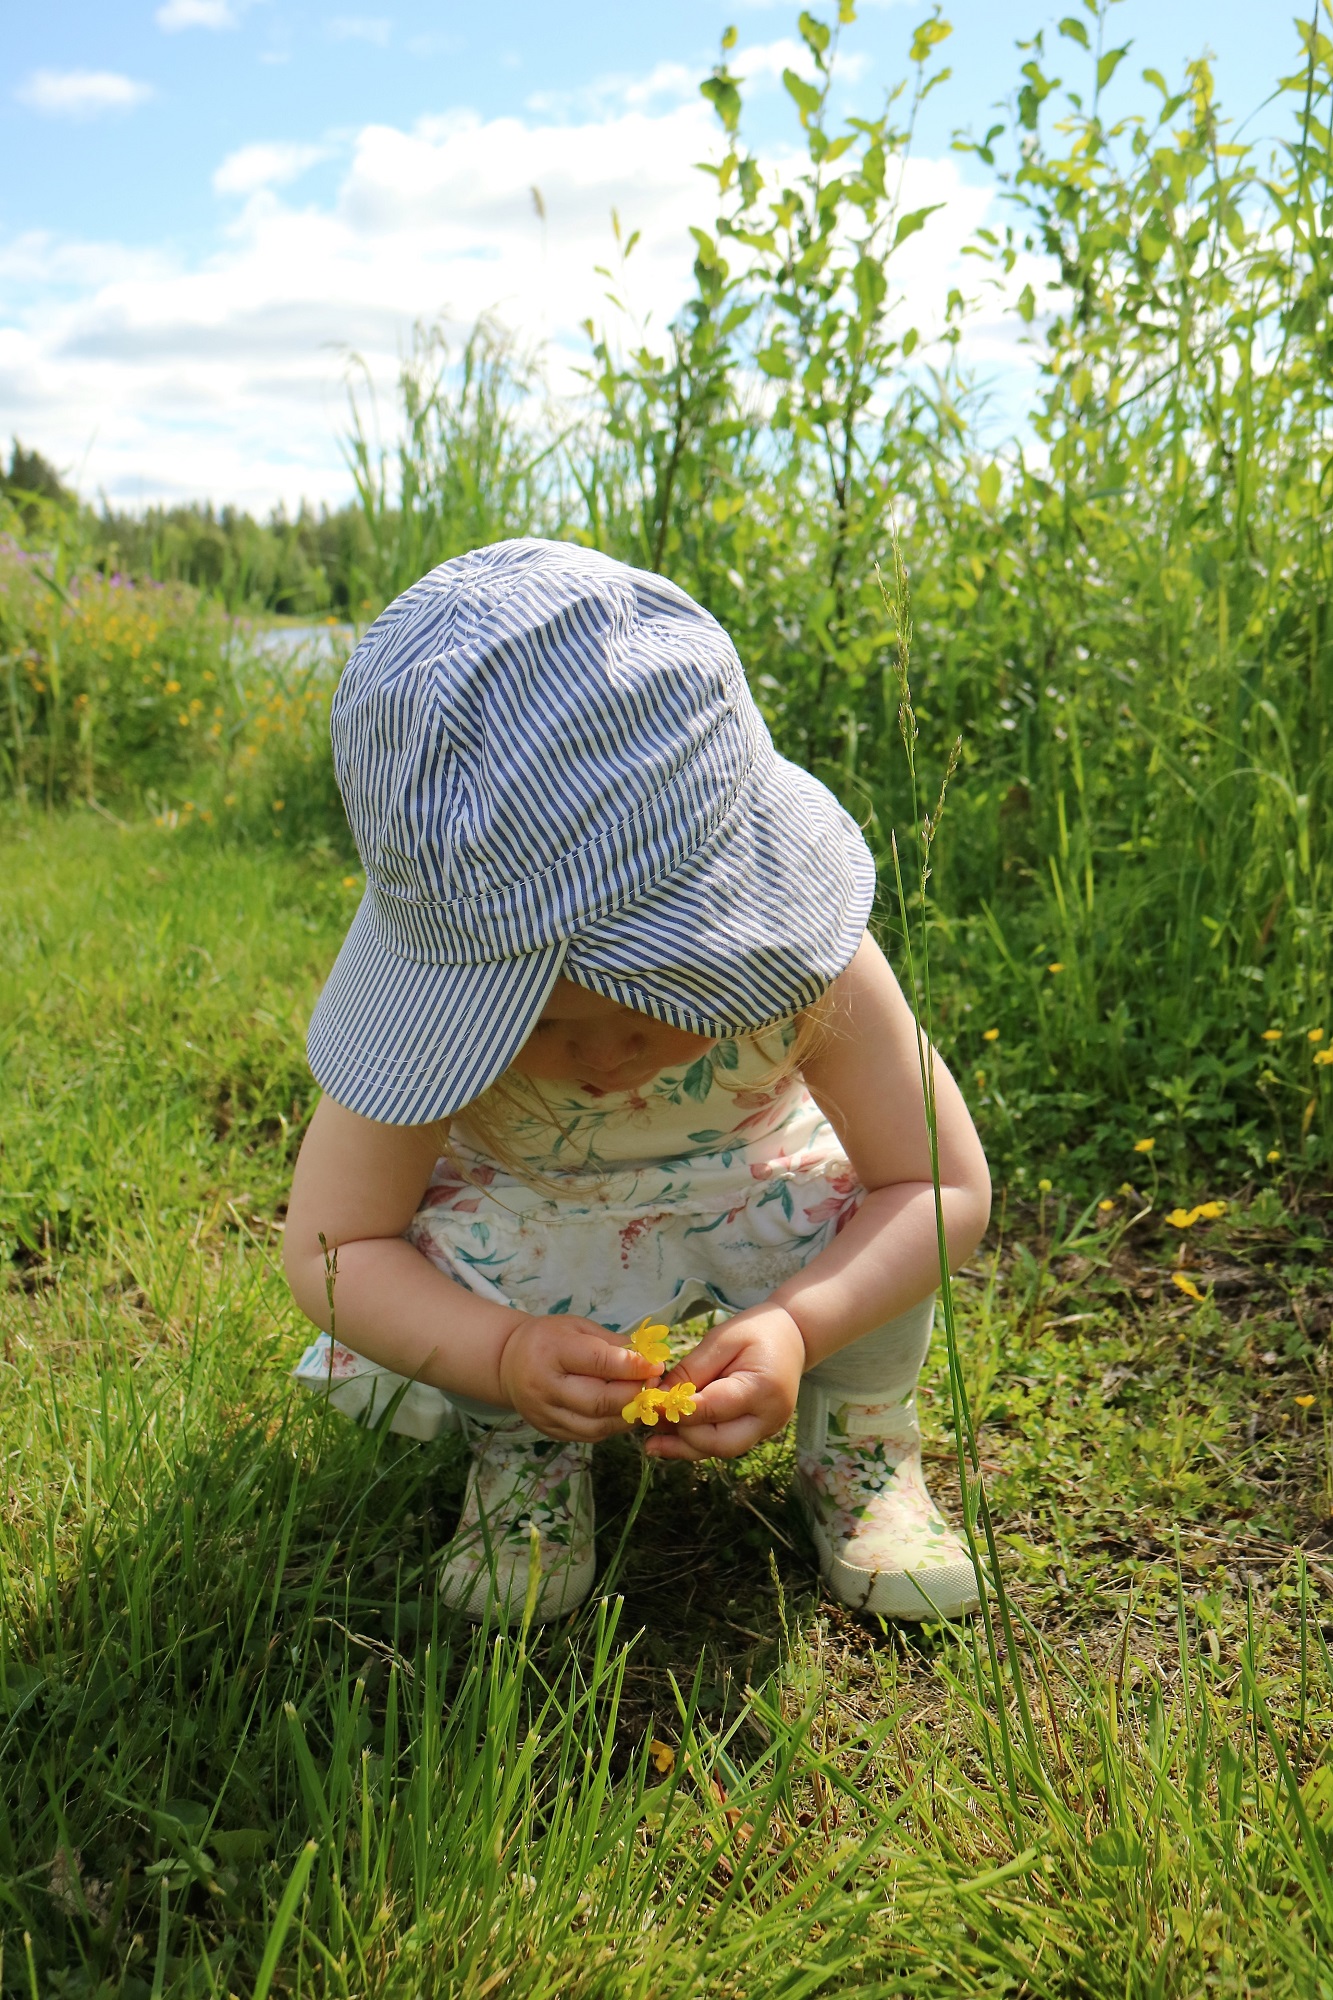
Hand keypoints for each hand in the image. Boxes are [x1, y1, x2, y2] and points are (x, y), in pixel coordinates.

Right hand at [497, 1314, 660, 1441]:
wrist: (508, 1364)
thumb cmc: (549, 1339)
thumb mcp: (578, 1327)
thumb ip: (612, 1343)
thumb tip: (649, 1357)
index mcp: (551, 1351)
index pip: (597, 1361)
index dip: (631, 1366)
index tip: (656, 1365)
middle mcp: (545, 1386)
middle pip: (599, 1400)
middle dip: (634, 1394)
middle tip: (655, 1385)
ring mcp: (545, 1414)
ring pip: (597, 1425)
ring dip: (628, 1416)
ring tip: (644, 1401)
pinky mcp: (550, 1432)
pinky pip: (589, 1436)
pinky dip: (613, 1427)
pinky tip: (625, 1413)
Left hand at [644, 1303, 805, 1461]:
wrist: (793, 1336)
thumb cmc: (756, 1331)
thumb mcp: (720, 1341)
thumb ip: (691, 1371)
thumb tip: (660, 1399)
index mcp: (762, 1388)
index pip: (712, 1409)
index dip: (676, 1410)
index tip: (647, 1404)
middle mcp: (769, 1417)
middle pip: (719, 1443)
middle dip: (682, 1437)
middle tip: (651, 1425)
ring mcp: (768, 1429)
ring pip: (721, 1450)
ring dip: (686, 1447)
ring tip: (653, 1443)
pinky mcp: (760, 1433)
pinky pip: (725, 1443)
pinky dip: (699, 1442)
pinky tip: (673, 1439)